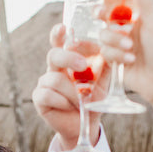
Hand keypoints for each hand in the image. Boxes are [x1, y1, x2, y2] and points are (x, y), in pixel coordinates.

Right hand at [32, 24, 106, 148]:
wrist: (86, 123)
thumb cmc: (93, 99)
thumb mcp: (104, 81)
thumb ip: (107, 64)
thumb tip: (113, 49)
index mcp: (67, 60)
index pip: (59, 41)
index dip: (58, 33)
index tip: (64, 28)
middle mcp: (54, 69)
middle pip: (53, 55)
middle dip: (68, 58)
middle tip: (83, 66)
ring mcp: (44, 83)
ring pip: (54, 79)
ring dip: (72, 92)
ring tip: (82, 101)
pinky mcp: (39, 98)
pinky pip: (48, 95)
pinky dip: (62, 101)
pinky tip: (69, 107)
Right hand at [97, 0, 152, 112]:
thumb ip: (144, 3)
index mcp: (136, 20)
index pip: (116, 7)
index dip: (106, 4)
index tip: (102, 6)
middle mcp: (125, 31)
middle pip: (104, 21)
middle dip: (103, 19)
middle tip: (102, 17)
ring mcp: (118, 47)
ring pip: (103, 36)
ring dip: (116, 41)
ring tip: (130, 48)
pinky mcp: (113, 62)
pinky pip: (105, 52)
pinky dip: (117, 55)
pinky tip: (129, 60)